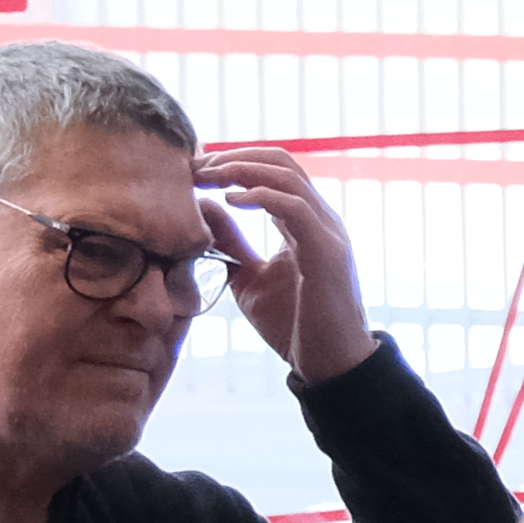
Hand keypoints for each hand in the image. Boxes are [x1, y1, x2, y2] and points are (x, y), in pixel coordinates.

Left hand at [196, 143, 378, 384]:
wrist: (330, 365)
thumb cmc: (295, 325)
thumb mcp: (248, 277)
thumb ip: (229, 243)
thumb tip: (202, 208)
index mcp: (305, 222)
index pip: (272, 170)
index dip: (232, 162)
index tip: (193, 171)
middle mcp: (320, 219)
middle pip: (281, 160)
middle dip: (233, 157)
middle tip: (194, 167)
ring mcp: (328, 232)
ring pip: (288, 175)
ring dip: (242, 169)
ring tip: (207, 177)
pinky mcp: (328, 252)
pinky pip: (295, 207)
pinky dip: (261, 196)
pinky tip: (231, 201)